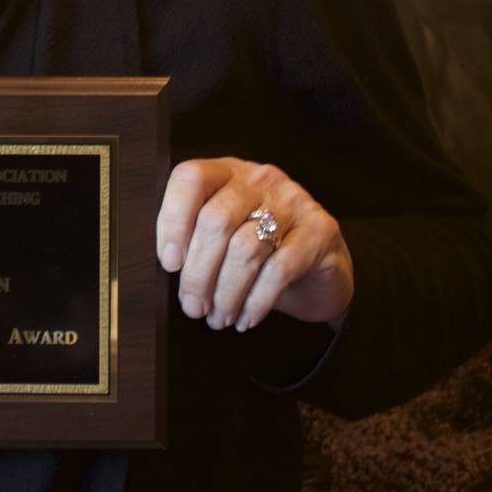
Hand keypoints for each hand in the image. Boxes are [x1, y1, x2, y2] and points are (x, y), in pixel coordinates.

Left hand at [155, 157, 352, 331]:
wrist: (320, 270)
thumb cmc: (260, 254)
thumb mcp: (223, 239)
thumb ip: (195, 240)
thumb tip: (171, 266)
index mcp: (227, 173)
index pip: (191, 179)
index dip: (173, 220)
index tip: (170, 263)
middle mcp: (260, 179)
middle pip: (216, 220)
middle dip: (198, 273)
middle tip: (192, 307)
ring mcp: (294, 200)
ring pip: (245, 248)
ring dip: (226, 293)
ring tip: (218, 319)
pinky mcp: (321, 229)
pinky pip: (280, 269)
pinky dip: (256, 301)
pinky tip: (246, 319)